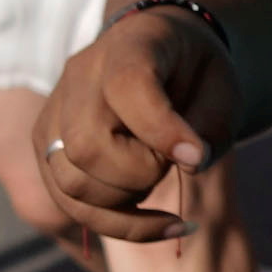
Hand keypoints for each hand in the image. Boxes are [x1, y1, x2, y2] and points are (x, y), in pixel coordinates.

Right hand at [35, 0, 235, 247]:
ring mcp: (55, 114)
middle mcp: (79, 77)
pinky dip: (118, 224)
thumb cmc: (196, 74)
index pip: (127, 87)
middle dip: (140, 174)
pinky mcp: (48, 149)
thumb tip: (188, 164)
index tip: (197, 156)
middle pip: (86, 146)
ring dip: (126, 202)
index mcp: (128, 46)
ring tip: (158, 178)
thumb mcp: (223, 88)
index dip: (161, 130)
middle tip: (172, 162)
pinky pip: (69, 202)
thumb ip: (211, 124)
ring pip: (70, 182)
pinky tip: (165, 225)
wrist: (162, 58)